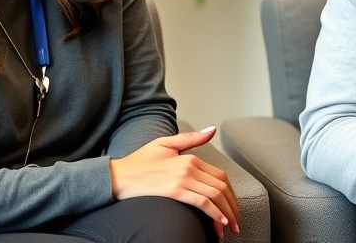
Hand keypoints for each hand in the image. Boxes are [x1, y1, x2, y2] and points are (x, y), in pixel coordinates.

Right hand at [109, 126, 239, 238]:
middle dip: (233, 206)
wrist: (119, 176)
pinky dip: (215, 213)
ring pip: (215, 195)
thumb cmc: (140, 162)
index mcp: (190, 157)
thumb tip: (212, 129)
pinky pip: (202, 202)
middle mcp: (190, 166)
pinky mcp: (175, 190)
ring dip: (227, 213)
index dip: (230, 193)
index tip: (233, 207)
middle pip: (221, 186)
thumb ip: (191, 139)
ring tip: (231, 227)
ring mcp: (183, 178)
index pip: (220, 176)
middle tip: (236, 221)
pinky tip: (220, 222)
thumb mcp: (165, 144)